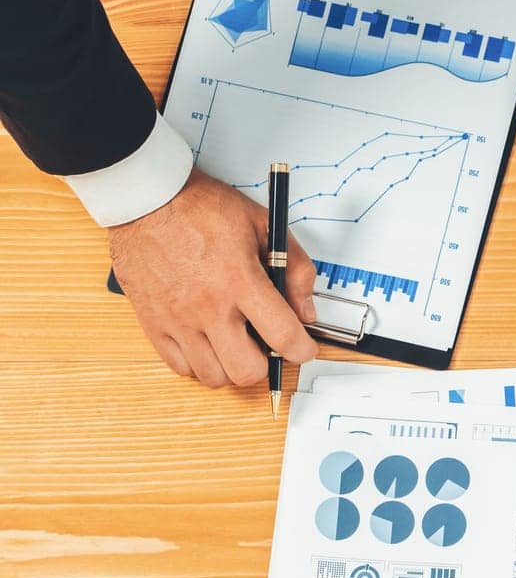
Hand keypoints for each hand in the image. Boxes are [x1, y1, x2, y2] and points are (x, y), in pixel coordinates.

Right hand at [107, 169, 318, 387]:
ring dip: (232, 366)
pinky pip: (180, 366)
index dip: (302, 351)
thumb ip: (295, 268)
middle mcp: (208, 306)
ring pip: (212, 376)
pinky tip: (208, 340)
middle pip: (246, 370)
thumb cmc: (203, 208)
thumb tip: (304, 309)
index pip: (282, 335)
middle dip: (266, 364)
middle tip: (268, 346)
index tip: (304, 350)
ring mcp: (177, 320)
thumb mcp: (265, 225)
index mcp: (240, 280)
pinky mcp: (153, 323)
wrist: (148, 201)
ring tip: (237, 342)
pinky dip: (199, 362)